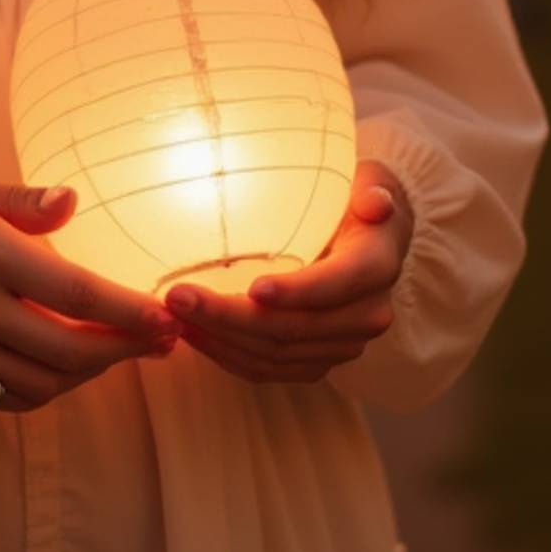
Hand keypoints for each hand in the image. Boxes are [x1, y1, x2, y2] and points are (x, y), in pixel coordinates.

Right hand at [0, 173, 181, 411]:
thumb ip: (24, 202)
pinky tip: (64, 366)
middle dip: (125, 351)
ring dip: (89, 374)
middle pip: (71, 350)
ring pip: (44, 383)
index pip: (77, 292)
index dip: (131, 313)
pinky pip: (6, 396)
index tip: (167, 320)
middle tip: (159, 342)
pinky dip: (44, 387)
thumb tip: (74, 202)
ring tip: (114, 352)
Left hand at [159, 165, 412, 384]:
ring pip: (275, 356)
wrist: (370, 239)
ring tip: (174, 315)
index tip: (251, 288)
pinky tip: (192, 333)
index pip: (336, 285)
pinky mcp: (316, 360)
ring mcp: (341, 344)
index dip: (296, 292)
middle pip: (293, 329)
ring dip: (220, 340)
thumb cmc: (355, 201)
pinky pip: (269, 368)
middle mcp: (365, 315)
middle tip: (178, 296)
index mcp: (376, 267)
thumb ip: (372, 191)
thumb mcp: (369, 182)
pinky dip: (227, 355)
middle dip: (231, 317)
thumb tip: (376, 204)